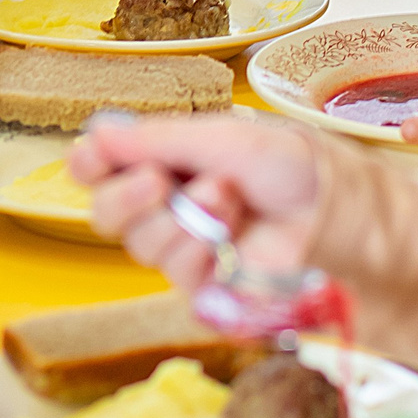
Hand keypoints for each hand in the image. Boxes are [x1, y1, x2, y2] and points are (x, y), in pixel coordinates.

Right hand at [65, 116, 321, 286]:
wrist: (331, 208)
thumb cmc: (285, 164)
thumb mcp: (219, 137)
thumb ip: (155, 140)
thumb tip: (97, 132)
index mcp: (157, 161)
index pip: (96, 168)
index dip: (87, 164)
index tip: (94, 157)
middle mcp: (161, 205)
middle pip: (104, 214)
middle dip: (128, 197)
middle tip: (159, 182)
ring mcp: (181, 246)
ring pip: (142, 245)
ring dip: (185, 219)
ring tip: (228, 199)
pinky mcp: (203, 285)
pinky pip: (177, 276)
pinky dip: (204, 251)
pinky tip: (232, 235)